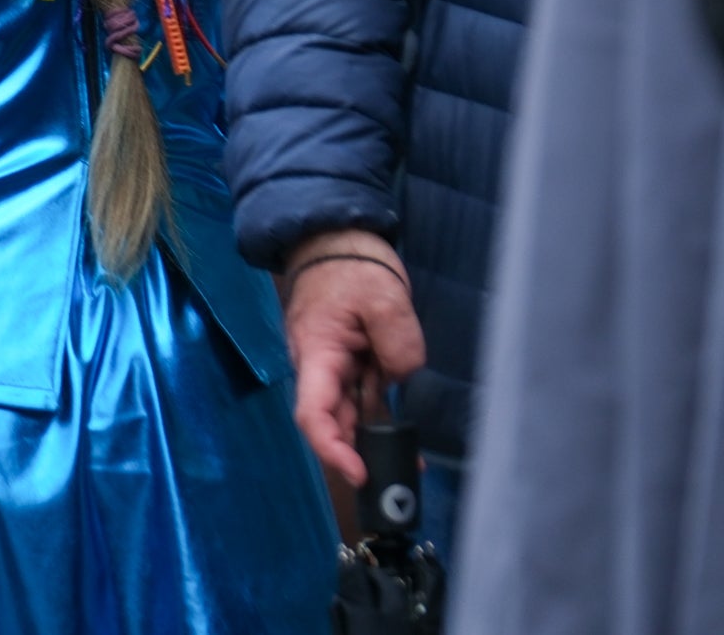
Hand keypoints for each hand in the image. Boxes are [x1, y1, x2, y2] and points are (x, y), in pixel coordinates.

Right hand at [281, 229, 426, 487]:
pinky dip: (381, 418)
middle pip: (333, 420)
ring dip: (373, 438)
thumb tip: (400, 376)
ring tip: (410, 463)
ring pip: (350, 412)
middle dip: (357, 453)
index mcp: (318, 352)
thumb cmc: (351, 265)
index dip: (332, 449)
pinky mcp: (350, 363)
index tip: (359, 472)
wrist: (335, 241)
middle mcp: (319, 367)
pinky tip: (405, 437)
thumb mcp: (384, 298)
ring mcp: (334, 367)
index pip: (314, 413)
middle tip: (395, 483)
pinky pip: (363, 398)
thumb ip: (398, 343)